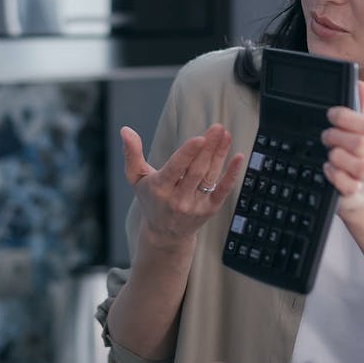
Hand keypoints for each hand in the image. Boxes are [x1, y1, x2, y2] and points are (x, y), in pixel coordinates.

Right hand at [121, 124, 244, 249]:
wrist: (164, 234)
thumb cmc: (150, 199)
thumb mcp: (136, 178)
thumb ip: (131, 154)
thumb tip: (125, 130)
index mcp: (159, 189)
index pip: (175, 170)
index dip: (187, 154)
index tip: (199, 138)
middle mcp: (178, 199)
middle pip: (196, 170)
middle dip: (208, 148)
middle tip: (217, 128)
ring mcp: (195, 205)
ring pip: (209, 176)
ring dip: (219, 154)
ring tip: (225, 134)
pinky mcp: (210, 209)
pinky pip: (223, 190)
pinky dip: (231, 174)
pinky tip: (238, 157)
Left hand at [320, 81, 363, 222]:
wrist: (361, 197)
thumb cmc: (356, 161)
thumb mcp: (358, 134)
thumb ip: (357, 110)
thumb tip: (361, 84)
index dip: (347, 117)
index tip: (331, 115)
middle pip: (362, 144)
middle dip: (338, 137)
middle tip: (326, 138)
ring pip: (359, 165)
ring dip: (338, 157)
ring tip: (329, 156)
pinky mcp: (354, 193)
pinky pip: (347, 184)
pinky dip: (334, 175)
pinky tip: (328, 170)